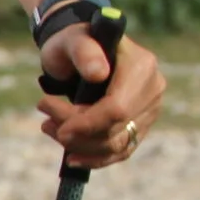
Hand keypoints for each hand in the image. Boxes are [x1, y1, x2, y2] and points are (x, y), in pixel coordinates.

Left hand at [38, 28, 166, 167]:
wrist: (80, 52)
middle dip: (78, 134)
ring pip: (117, 144)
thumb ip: (84, 51)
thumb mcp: (71, 40)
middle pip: (117, 129)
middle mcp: (153, 88)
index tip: (58, 128)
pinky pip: (122, 150)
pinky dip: (96, 158)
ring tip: (51, 130)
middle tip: (47, 123)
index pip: (118, 108)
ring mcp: (150, 108)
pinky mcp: (142, 124)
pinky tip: (72, 157)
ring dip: (81, 146)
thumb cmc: (74, 43)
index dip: (87, 124)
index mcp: (142, 65)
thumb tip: (98, 73)